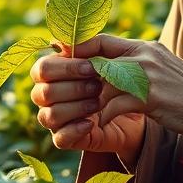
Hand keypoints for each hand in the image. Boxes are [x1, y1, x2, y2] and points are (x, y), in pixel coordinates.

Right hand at [30, 53, 145, 164]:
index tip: (91, 68)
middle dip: (73, 89)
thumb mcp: (115, 54)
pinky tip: (92, 122)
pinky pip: (59, 139)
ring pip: (48, 116)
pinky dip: (75, 129)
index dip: (64, 68)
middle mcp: (49, 95)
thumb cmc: (122, 75)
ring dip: (75, 108)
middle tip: (97, 86)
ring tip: (99, 102)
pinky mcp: (68, 139)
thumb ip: (92, 43)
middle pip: (42, 93)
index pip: (42, 69)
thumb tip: (62, 43)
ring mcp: (56, 119)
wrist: (140, 105)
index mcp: (54, 72)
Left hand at [71, 34, 182, 142]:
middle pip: (97, 60)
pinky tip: (103, 123)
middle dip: (79, 76)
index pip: (102, 39)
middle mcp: (144, 56)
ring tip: (86, 111)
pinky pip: (115, 104)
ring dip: (93, 100)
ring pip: (103, 83)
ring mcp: (147, 75)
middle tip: (65, 90)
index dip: (80, 48)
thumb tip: (108, 66)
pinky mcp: (151, 96)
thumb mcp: (160, 68)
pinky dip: (106, 115)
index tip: (64, 58)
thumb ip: (136, 63)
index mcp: (145, 47)